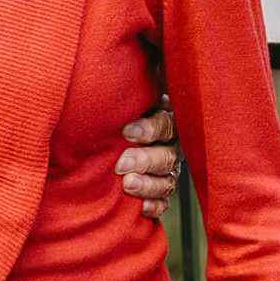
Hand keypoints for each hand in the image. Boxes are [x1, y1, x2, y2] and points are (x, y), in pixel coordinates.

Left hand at [117, 95, 181, 219]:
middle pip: (167, 155)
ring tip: (127, 185)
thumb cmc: (117, 112)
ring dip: (148, 185)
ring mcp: (167, 169)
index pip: (166, 124)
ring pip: (167, 180)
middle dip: (144, 160)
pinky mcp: (160, 189)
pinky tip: (141, 207)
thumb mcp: (126, 100)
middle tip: (121, 164)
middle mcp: (170, 145)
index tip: (127, 131)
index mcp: (165, 119)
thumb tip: (119, 73)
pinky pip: (164, 202)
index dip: (150, 129)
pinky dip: (154, 205)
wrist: (109, 135)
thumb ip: (127, 96)